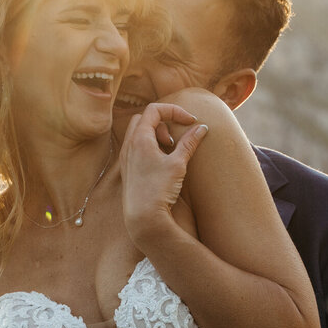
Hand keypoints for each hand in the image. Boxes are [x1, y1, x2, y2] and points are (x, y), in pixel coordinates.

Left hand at [119, 102, 208, 248]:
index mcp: (139, 138)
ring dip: (155, 135)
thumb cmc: (159, 190)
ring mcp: (125, 157)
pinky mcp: (127, 170)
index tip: (190, 122)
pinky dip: (149, 147)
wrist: (143, 218)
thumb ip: (189, 142)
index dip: (175, 111)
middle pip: (144, 118)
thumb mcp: (178, 163)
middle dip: (162, 122)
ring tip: (169, 152)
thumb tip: (202, 128)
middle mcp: (128, 145)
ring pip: (138, 133)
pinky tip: (161, 164)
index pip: (155, 109)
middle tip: (174, 140)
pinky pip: (136, 148)